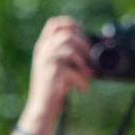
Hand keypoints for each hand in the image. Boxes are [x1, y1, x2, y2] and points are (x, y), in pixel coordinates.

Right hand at [10, 16, 92, 134]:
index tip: (82, 32)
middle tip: (89, 58)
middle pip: (67, 35)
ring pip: (70, 50)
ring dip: (83, 63)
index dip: (71, 24)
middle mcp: (42, 52)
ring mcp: (46, 62)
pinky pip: (72, 71)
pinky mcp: (51, 75)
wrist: (42, 110)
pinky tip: (82, 89)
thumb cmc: (54, 89)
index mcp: (43, 47)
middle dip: (83, 44)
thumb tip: (93, 48)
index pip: (54, 24)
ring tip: (87, 76)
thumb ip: (69, 54)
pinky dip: (82, 81)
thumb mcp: (58, 67)